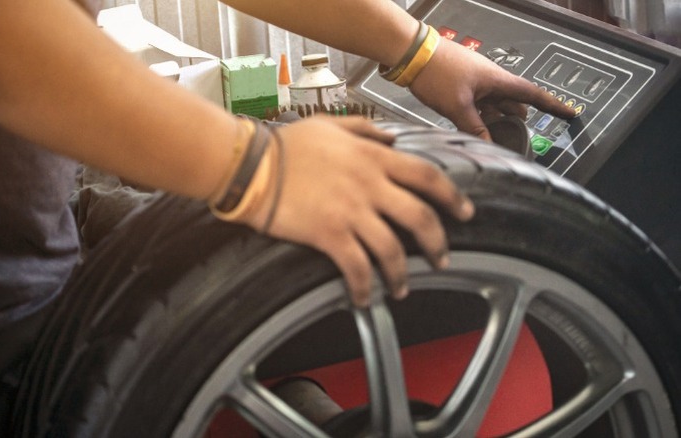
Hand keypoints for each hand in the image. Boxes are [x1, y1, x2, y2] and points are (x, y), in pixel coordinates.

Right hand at [241, 116, 473, 306]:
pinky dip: (364, 287)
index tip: (465, 212)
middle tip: (442, 258)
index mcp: (373, 157)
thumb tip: (392, 138)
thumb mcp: (329, 125)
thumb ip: (365, 128)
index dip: (452, 196)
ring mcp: (351, 211)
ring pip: (393, 249)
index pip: (427, 176)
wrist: (252, 166)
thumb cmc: (285, 146)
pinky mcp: (329, 234)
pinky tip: (364, 298)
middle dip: (438, 242)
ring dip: (402, 274)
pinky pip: (357, 267)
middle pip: (421, 217)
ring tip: (402, 289)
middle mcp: (370, 184)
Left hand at [409, 37, 576, 140]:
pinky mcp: (461, 85)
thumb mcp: (457, 106)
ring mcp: (476, 82)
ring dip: (496, 120)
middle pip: (513, 103)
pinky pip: (478, 104)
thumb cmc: (436, 72)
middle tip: (521, 138)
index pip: (532, 94)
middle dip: (517, 120)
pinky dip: (480, 117)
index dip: (552, 105)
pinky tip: (474, 129)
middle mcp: (490, 80)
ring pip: (494, 105)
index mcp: (497, 80)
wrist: (412, 54)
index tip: (569, 113)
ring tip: (497, 138)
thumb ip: (474, 127)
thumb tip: (488, 145)